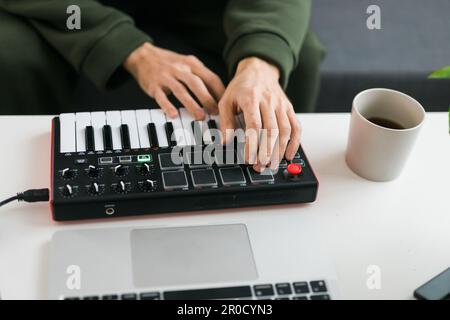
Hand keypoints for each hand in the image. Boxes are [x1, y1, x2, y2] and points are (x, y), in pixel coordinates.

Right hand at [123, 42, 225, 119]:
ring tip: (200, 116)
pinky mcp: (154, 85)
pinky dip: (167, 105)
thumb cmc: (170, 63)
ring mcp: (166, 77)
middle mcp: (180, 69)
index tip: (226, 105)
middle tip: (215, 113)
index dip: (220, 92)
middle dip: (207, 99)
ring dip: (191, 104)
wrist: (143, 55)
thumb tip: (219, 95)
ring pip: (181, 91)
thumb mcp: (188, 64)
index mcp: (192, 64)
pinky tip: (173, 114)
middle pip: (196, 84)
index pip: (210, 78)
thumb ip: (202, 76)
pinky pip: (161, 96)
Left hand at [219, 57, 300, 171]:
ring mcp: (280, 105)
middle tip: (261, 166)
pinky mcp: (289, 108)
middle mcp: (268, 101)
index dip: (252, 144)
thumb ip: (225, 122)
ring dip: (279, 150)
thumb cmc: (241, 87)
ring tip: (272, 164)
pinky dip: (295, 142)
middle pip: (271, 130)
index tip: (249, 158)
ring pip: (285, 130)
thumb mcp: (226, 100)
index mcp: (250, 98)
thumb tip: (225, 142)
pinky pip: (296, 126)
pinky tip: (289, 155)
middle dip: (266, 151)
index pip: (254, 124)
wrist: (258, 69)